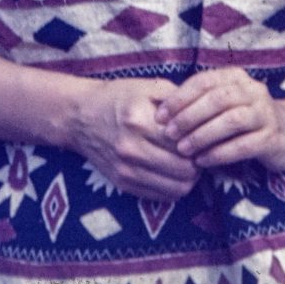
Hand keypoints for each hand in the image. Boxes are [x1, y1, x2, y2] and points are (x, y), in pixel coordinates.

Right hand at [64, 78, 200, 200]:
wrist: (79, 117)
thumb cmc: (117, 98)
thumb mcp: (147, 87)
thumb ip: (177, 98)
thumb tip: (205, 115)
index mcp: (139, 121)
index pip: (185, 142)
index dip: (201, 141)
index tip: (204, 135)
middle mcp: (131, 148)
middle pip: (184, 169)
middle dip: (198, 162)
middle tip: (200, 151)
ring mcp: (125, 169)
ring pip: (176, 188)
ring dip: (189, 178)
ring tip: (188, 163)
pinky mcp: (122, 184)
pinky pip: (160, 197)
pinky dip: (173, 188)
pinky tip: (173, 172)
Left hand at [154, 68, 284, 171]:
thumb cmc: (245, 119)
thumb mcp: (224, 103)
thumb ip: (198, 102)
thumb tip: (159, 109)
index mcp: (236, 78)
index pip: (203, 82)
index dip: (180, 98)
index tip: (160, 116)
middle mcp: (253, 90)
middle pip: (216, 99)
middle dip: (189, 117)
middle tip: (169, 134)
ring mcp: (265, 113)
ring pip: (230, 121)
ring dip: (203, 135)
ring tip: (184, 149)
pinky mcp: (273, 138)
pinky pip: (243, 145)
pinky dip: (220, 153)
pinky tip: (204, 161)